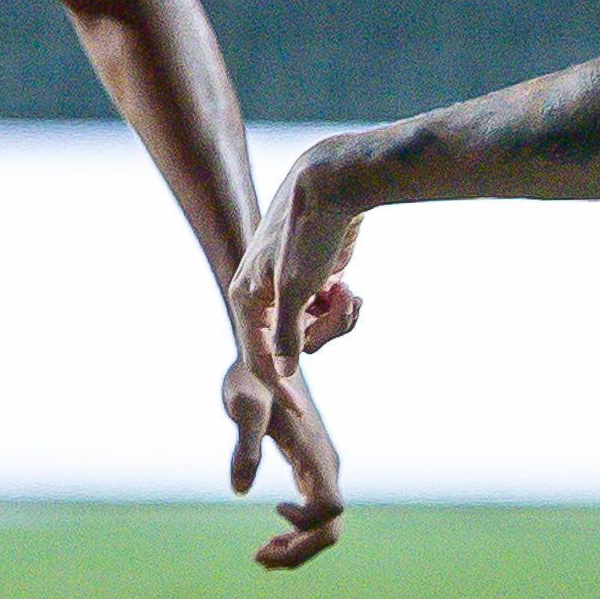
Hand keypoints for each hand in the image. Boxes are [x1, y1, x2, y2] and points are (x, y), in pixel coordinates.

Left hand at [223, 352, 344, 567]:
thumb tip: (239, 491)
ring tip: (261, 557)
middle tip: (259, 559)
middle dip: (300, 551)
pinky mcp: (312, 471)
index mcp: (315, 453)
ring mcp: (322, 470)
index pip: (330, 508)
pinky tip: (271, 539)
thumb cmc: (252, 378)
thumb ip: (244, 446)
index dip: (305, 523)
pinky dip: (298, 534)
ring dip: (299, 548)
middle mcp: (325, 465)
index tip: (274, 507)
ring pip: (326, 526)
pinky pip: (317, 515)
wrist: (264, 354)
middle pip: (331, 527)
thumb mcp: (244, 408)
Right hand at [229, 147, 367, 385]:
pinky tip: (351, 287)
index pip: (260, 357)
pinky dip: (343, 306)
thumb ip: (289, 335)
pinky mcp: (315, 281)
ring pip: (315, 330)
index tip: (301, 413)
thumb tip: (283, 373)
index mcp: (247, 298)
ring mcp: (290, 289)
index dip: (280, 388)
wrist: (332, 185)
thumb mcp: (298, 289)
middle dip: (326, 331)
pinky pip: (328, 313)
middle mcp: (264, 296)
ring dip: (338, 318)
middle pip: (294, 345)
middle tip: (344, 305)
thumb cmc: (308, 234)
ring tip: (350, 292)